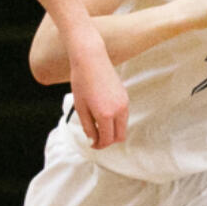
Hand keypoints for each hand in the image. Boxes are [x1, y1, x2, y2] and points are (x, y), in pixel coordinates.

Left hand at [67, 27, 128, 147]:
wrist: (91, 59)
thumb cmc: (82, 81)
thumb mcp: (81, 108)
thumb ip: (88, 127)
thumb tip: (93, 140)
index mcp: (105, 115)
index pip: (107, 139)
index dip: (99, 145)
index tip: (92, 145)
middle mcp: (119, 110)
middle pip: (119, 137)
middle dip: (108, 141)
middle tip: (96, 139)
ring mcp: (124, 103)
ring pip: (123, 127)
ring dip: (112, 131)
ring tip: (98, 126)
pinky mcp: (125, 96)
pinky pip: (123, 116)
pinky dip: (115, 121)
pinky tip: (103, 115)